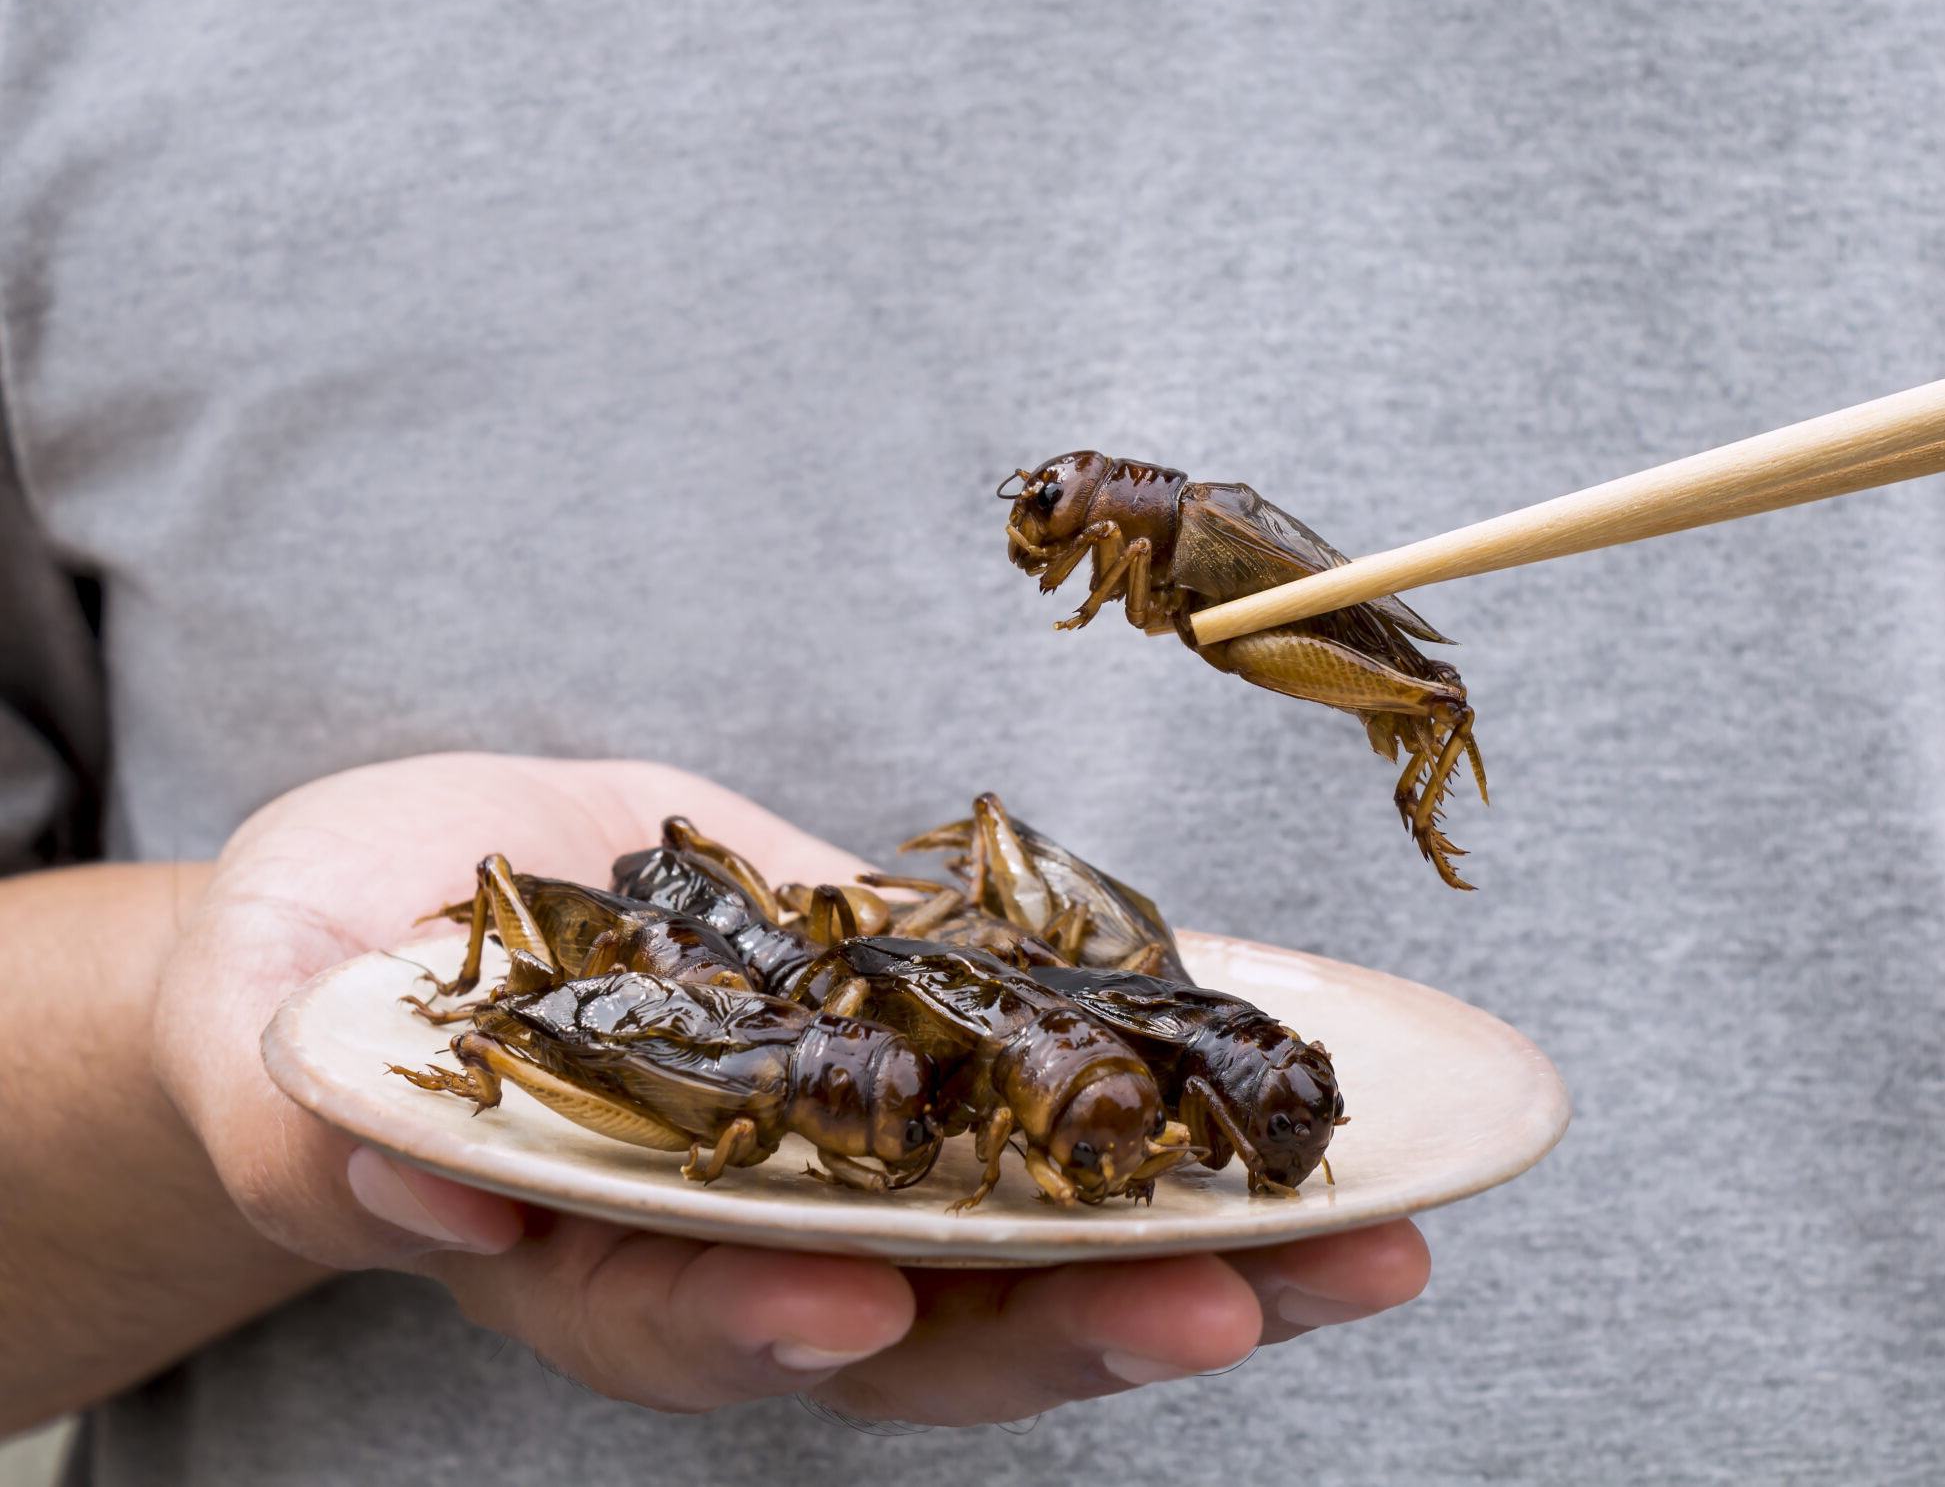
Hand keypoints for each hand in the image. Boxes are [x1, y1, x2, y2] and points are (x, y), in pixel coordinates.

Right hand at [154, 752, 1427, 1422]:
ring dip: (1208, 1243)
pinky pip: (1073, 1093)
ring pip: (1042, 1239)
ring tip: (1370, 1234)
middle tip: (1237, 1302)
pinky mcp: (928, 1052)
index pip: (691, 1322)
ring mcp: (858, 1155)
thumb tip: (402, 1172)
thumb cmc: (316, 981)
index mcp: (592, 1259)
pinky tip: (1315, 1075)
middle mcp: (754, 1241)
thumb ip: (323, 1116)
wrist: (415, 911)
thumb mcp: (282, 1025)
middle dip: (1082, 1324)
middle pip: (928, 1325)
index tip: (865, 1304)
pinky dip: (1190, 1092)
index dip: (773, 1326)